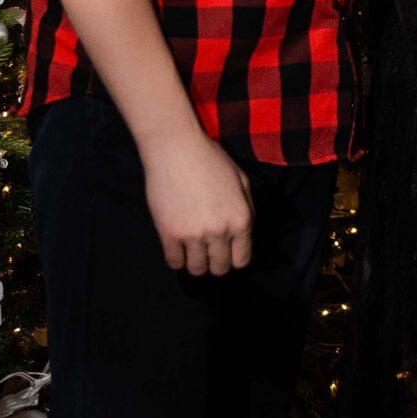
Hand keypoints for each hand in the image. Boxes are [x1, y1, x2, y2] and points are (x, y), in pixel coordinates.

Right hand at [139, 129, 253, 274]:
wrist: (176, 148)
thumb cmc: (210, 159)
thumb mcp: (241, 179)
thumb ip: (247, 208)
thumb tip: (244, 232)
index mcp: (241, 220)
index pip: (242, 260)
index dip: (234, 258)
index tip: (225, 252)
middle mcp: (220, 232)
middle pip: (220, 269)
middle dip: (215, 262)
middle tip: (207, 251)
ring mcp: (194, 235)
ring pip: (197, 270)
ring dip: (195, 262)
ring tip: (191, 249)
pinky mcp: (169, 234)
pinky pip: (174, 262)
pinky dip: (176, 258)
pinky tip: (176, 246)